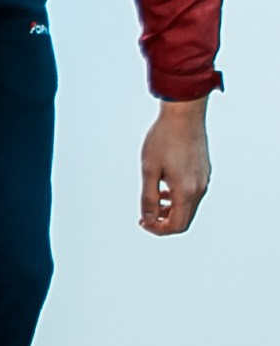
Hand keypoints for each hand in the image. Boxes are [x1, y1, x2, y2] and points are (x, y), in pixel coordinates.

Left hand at [139, 97, 210, 235]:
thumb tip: (148, 219)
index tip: (142, 221)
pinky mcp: (204, 171)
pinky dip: (178, 197)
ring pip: (189, 206)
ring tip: (153, 202)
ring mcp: (204, 179)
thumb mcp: (149, 170)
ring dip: (171, 209)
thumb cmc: (163, 140)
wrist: (184, 116)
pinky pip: (192, 193)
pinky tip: (164, 188)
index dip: (158, 230)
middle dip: (164, 222)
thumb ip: (149, 198)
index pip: (176, 225)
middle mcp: (199, 188)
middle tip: (145, 216)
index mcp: (186, 191)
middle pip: (184, 219)